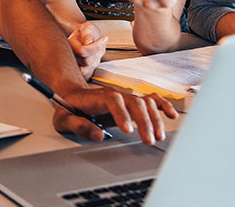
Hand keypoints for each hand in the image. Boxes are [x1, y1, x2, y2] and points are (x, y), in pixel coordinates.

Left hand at [52, 87, 176, 144]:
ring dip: (154, 118)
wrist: (72, 96)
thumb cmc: (68, 108)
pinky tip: (170, 115)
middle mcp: (114, 94)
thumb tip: (98, 135)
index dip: (122, 114)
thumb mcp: (63, 119)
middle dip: (144, 121)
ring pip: (145, 102)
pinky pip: (150, 99)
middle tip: (148, 140)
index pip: (113, 101)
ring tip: (158, 136)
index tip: (127, 130)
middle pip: (134, 102)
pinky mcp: (131, 102)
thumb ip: (78, 125)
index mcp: (97, 97)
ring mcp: (124, 97)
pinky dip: (162, 105)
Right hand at [67, 22, 106, 79]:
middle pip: (87, 61)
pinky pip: (88, 73)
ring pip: (88, 69)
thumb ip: (87, 32)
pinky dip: (94, 65)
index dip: (95, 46)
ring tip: (97, 50)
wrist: (85, 37)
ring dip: (96, 59)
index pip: (82, 51)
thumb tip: (88, 40)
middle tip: (100, 44)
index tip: (103, 39)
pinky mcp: (80, 71)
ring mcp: (75, 64)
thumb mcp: (87, 27)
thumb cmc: (86, 32)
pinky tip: (94, 57)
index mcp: (69, 44)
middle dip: (97, 53)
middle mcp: (70, 56)